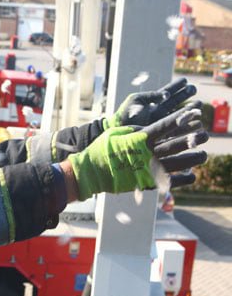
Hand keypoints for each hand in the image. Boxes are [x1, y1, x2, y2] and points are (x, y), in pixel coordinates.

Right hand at [69, 103, 207, 199]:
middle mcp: (146, 153)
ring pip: (175, 163)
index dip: (180, 119)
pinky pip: (167, 181)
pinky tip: (191, 176)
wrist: (92, 171)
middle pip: (174, 144)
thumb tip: (152, 129)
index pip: (164, 126)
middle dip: (191, 139)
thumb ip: (136, 129)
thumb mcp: (117, 132)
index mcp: (139, 138)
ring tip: (203, 156)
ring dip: (191, 159)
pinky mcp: (145, 182)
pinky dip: (181, 180)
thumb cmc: (102, 149)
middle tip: (205, 135)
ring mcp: (146, 168)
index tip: (194, 113)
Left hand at [105, 78, 197, 128]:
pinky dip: (185, 123)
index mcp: (150, 103)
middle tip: (194, 88)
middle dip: (184, 95)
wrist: (117, 131)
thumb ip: (151, 96)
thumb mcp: (136, 100)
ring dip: (188, 108)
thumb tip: (166, 94)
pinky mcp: (161, 131)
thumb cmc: (124, 115)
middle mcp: (157, 112)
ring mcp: (159, 121)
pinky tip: (195, 120)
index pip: (165, 93)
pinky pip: (176, 126)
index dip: (175, 87)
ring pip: (177, 113)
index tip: (185, 80)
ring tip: (198, 103)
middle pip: (174, 101)